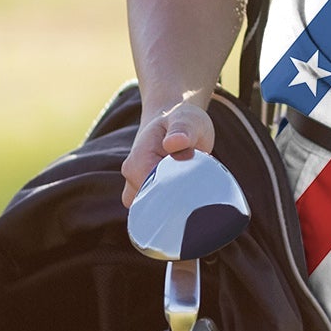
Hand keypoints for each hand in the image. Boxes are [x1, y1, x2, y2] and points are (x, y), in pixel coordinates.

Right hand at [121, 92, 216, 207]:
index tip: (194, 187)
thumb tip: (174, 142)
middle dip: (176, 202)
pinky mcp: (148, 195)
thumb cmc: (181, 119)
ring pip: (155, 212)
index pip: (152, 192)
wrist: (172, 121)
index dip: (175, 193)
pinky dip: (174, 206)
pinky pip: (159, 211)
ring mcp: (137, 189)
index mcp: (138, 161)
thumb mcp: (187, 119)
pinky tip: (188, 193)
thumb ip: (182, 130)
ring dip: (175, 204)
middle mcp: (132, 178)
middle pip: (153, 206)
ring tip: (193, 186)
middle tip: (197, 186)